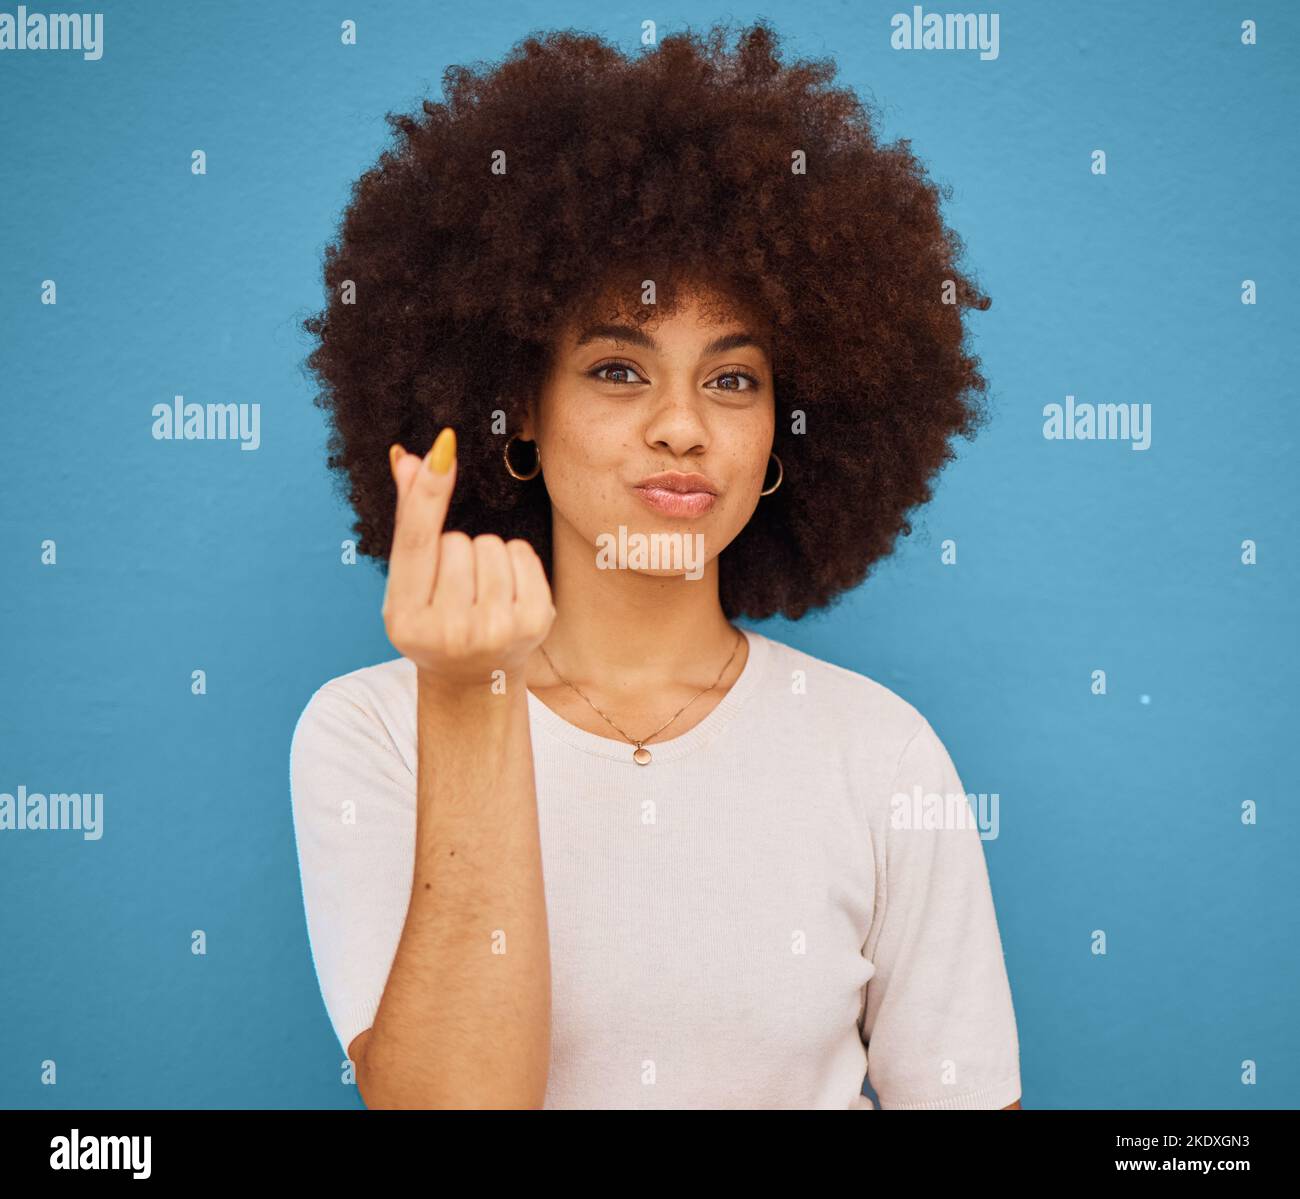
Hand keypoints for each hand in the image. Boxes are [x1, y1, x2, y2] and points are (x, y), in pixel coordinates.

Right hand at [382, 428, 555, 689]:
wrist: (473, 677)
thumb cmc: (434, 620)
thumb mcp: (408, 584)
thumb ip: (409, 523)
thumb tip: (409, 458)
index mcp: (406, 620)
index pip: (417, 543)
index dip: (428, 493)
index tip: (444, 447)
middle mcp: (450, 631)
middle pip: (458, 540)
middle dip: (456, 551)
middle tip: (455, 588)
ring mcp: (496, 631)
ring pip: (491, 545)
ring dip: (485, 555)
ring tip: (480, 591)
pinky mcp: (534, 623)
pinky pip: (522, 553)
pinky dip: (514, 561)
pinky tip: (505, 591)